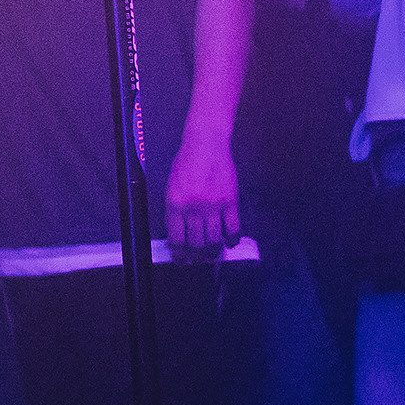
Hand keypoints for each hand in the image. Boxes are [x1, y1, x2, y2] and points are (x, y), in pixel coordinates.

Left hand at [163, 136, 240, 260]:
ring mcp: (214, 206)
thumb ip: (174, 211)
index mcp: (175, 204)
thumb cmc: (186, 163)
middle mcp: (194, 208)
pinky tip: (230, 242)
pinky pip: (233, 228)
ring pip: (214, 240)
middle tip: (199, 259)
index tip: (182, 259)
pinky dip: (232, 239)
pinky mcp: (231, 202)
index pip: (177, 239)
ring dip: (214, 251)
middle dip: (197, 256)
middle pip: (196, 244)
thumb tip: (178, 235)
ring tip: (213, 253)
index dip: (180, 254)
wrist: (206, 145)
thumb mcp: (172, 187)